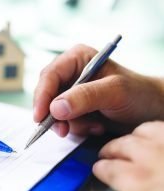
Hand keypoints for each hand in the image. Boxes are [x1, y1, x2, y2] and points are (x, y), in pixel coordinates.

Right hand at [34, 44, 163, 136]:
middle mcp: (71, 74)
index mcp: (78, 59)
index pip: (50, 75)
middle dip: (55, 115)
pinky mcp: (74, 109)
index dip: (42, 95)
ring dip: (72, 124)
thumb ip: (85, 97)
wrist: (149, 112)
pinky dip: (77, 129)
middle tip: (63, 130)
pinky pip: (64, 122)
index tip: (40, 116)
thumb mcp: (115, 92)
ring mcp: (71, 93)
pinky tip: (95, 127)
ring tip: (94, 126)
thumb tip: (55, 108)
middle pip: (47, 95)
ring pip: (54, 112)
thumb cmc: (138, 94)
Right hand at [93, 121, 163, 190]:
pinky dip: (155, 130)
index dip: (101, 168)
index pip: (108, 169)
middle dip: (109, 149)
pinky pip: (163, 127)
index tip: (98, 168)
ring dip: (132, 137)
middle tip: (106, 153)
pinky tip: (155, 134)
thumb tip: (130, 188)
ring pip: (143, 131)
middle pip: (121, 146)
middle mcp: (151, 160)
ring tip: (130, 141)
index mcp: (139, 184)